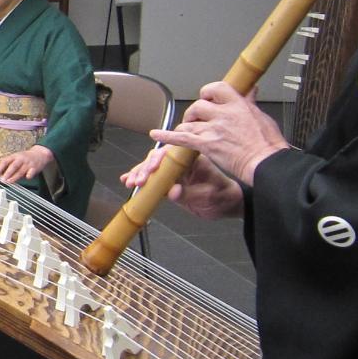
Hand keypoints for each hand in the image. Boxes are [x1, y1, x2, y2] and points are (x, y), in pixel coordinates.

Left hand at [0, 143, 53, 184]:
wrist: (40, 153)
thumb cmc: (25, 156)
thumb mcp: (14, 156)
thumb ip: (4, 160)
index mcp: (14, 156)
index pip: (6, 161)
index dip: (0, 167)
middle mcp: (21, 159)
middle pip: (13, 166)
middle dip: (7, 173)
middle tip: (2, 180)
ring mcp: (28, 164)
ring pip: (21, 170)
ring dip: (15, 176)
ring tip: (9, 182)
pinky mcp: (35, 168)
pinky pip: (32, 172)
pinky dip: (29, 175)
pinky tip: (27, 178)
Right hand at [122, 145, 244, 219]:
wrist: (229, 205)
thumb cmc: (224, 196)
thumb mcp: (208, 196)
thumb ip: (189, 194)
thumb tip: (172, 192)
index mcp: (193, 158)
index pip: (171, 153)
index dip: (158, 160)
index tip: (150, 169)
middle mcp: (182, 162)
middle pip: (158, 159)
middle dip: (145, 169)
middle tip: (138, 180)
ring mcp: (175, 172)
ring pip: (153, 168)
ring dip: (140, 174)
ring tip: (130, 182)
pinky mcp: (170, 182)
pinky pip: (154, 179)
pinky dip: (141, 178)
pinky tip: (128, 180)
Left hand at [150, 81, 287, 186]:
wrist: (266, 163)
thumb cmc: (268, 144)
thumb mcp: (261, 116)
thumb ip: (250, 102)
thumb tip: (251, 89)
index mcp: (238, 104)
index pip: (215, 88)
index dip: (208, 93)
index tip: (207, 98)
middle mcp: (223, 114)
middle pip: (198, 106)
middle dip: (195, 113)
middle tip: (197, 121)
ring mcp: (213, 129)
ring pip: (190, 122)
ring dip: (187, 126)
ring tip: (188, 131)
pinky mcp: (206, 144)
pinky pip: (182, 138)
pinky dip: (167, 136)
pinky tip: (156, 135)